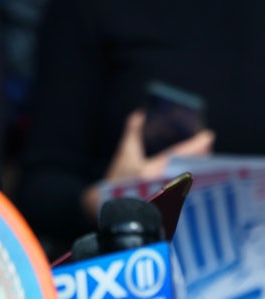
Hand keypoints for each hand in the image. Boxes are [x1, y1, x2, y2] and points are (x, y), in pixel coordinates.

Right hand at [81, 110, 213, 219]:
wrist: (117, 210)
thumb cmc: (118, 183)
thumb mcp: (124, 155)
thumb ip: (132, 133)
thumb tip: (139, 114)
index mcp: (154, 170)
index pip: (182, 154)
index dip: (197, 144)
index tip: (208, 135)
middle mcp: (166, 183)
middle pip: (193, 166)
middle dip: (202, 154)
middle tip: (207, 143)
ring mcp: (173, 195)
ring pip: (195, 177)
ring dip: (200, 165)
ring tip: (204, 156)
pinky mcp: (176, 203)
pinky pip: (191, 186)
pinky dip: (195, 177)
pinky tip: (197, 173)